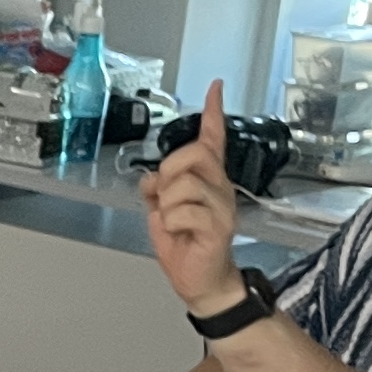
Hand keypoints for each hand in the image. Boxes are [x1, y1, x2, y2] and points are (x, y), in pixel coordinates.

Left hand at [146, 84, 246, 314]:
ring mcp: (222, 206)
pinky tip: (181, 233)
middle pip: (193, 153)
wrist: (202, 282)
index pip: (213, 139)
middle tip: (166, 198)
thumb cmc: (187, 247)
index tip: (215, 88)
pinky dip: (172, 223)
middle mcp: (219, 187)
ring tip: (176, 222)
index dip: (213, 112)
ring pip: (183, 184)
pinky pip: (183, 211)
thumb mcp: (162, 211)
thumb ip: (157, 189)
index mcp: (208, 180)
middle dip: (169, 171)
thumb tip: (150, 177)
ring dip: (168, 205)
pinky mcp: (218, 226)